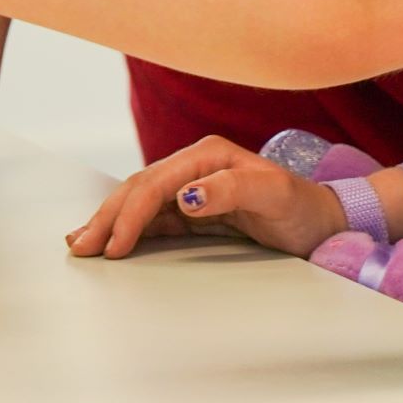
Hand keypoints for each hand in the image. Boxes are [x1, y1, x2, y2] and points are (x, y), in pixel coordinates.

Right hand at [67, 135, 351, 260]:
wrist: (322, 221)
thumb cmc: (303, 207)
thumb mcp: (274, 195)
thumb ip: (232, 190)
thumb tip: (185, 196)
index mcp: (208, 155)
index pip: (156, 183)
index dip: (131, 214)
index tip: (115, 246)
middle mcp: (195, 166)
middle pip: (139, 189)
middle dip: (107, 217)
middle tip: (81, 247)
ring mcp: (192, 187)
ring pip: (139, 202)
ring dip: (109, 221)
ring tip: (80, 243)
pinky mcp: (194, 210)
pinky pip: (152, 217)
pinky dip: (126, 228)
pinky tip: (108, 240)